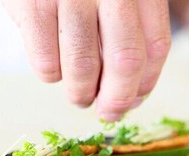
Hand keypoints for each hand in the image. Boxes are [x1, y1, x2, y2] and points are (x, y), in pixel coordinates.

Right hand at [3, 0, 170, 120]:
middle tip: (108, 113)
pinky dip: (52, 76)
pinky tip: (54, 68)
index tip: (134, 100)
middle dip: (117, 99)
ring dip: (82, 94)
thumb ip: (129, 33)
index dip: (146, 83)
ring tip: (79, 96)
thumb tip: (131, 96)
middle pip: (125, 61)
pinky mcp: (32, 5)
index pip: (156, 46)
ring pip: (84, 67)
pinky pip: (47, 63)